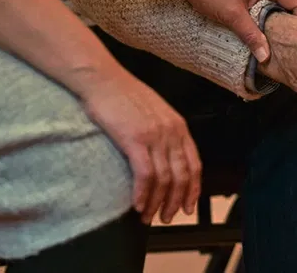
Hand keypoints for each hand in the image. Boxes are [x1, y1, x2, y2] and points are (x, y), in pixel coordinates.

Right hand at [77, 66, 201, 224]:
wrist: (102, 78)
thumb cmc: (123, 94)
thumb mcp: (154, 111)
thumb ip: (164, 132)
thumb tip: (164, 156)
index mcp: (179, 126)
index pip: (194, 164)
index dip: (193, 189)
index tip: (187, 206)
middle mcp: (171, 132)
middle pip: (181, 176)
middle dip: (175, 202)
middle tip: (166, 217)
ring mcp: (155, 135)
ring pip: (164, 179)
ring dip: (157, 203)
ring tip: (148, 216)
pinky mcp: (135, 139)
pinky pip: (145, 174)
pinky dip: (143, 194)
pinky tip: (138, 205)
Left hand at [178, 0, 296, 62]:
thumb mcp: (232, 16)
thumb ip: (251, 35)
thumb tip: (266, 56)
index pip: (295, 1)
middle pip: (288, 1)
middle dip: (292, 21)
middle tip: (294, 42)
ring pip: (275, 2)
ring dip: (277, 19)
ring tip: (279, 39)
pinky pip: (264, 0)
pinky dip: (266, 14)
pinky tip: (261, 28)